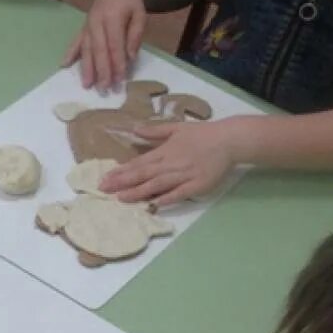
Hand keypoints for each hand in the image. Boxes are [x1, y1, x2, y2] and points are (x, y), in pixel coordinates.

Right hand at [62, 0, 147, 90]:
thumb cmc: (132, 4)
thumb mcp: (140, 15)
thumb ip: (135, 35)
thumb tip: (130, 57)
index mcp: (113, 16)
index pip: (115, 44)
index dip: (117, 62)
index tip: (119, 80)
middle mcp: (97, 21)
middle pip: (99, 49)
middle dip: (101, 70)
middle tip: (104, 88)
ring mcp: (88, 24)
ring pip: (86, 48)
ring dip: (86, 67)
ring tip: (86, 84)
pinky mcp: (84, 27)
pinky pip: (75, 41)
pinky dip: (70, 53)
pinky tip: (63, 64)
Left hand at [100, 120, 233, 205]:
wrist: (229, 140)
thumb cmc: (202, 134)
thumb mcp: (176, 127)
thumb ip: (154, 131)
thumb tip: (134, 129)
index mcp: (165, 150)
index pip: (139, 163)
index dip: (121, 171)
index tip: (105, 177)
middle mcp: (171, 163)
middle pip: (143, 174)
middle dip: (122, 182)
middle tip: (104, 189)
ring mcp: (184, 175)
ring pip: (157, 185)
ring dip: (139, 192)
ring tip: (121, 198)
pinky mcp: (197, 185)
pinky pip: (179, 194)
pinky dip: (166, 199)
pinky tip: (153, 204)